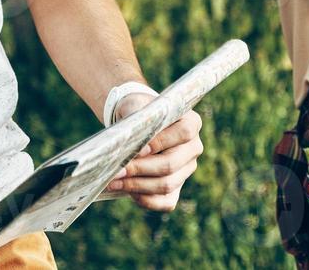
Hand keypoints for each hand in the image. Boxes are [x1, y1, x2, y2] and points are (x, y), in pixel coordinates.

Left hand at [105, 94, 203, 211]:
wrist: (137, 124)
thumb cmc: (138, 111)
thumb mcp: (136, 106)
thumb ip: (136, 121)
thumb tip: (130, 147)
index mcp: (191, 122)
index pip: (184, 133)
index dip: (161, 142)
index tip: (138, 149)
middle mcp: (194, 147)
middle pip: (172, 163)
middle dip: (141, 169)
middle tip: (117, 170)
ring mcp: (187, 169)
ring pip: (167, 185)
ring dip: (138, 185)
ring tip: (114, 181)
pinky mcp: (178, 187)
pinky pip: (166, 202)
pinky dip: (145, 199)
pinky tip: (126, 191)